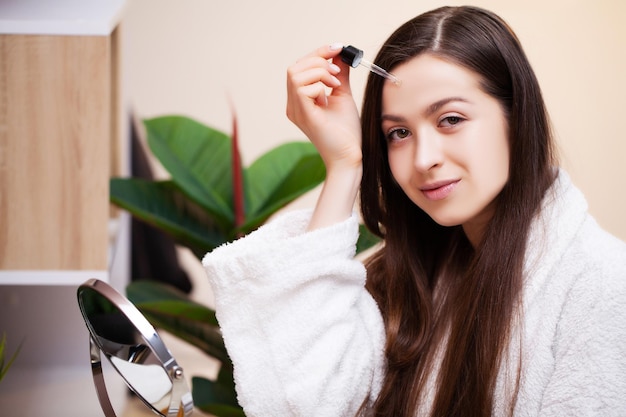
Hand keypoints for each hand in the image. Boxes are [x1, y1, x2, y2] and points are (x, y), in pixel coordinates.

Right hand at [286, 44, 362, 172]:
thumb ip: (339, 75)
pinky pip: (302, 89)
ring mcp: (296, 111)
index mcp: (299, 100)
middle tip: (337, 71)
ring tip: (335, 84)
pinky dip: (319, 85)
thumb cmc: (346, 132)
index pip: (299, 68)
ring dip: (319, 72)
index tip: (337, 48)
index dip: (317, 54)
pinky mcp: (304, 116)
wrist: (349, 157)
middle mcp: (293, 105)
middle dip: (317, 60)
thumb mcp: (342, 95)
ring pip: (296, 75)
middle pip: (294, 68)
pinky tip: (331, 96)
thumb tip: (340, 53)